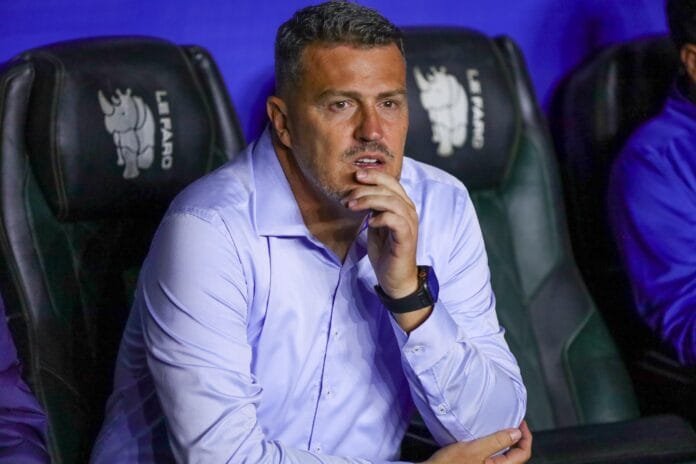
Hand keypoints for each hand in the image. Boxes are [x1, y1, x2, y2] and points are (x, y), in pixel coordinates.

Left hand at [344, 169, 418, 295]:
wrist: (396, 279)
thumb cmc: (386, 252)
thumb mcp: (376, 225)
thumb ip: (373, 209)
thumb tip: (358, 195)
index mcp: (402, 205)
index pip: (391, 182)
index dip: (375, 175)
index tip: (356, 176)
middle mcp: (409, 211)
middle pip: (388, 190)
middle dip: (365, 190)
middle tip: (347, 199)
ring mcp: (410, 224)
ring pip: (392, 202)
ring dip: (369, 201)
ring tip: (352, 207)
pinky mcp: (407, 237)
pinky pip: (396, 220)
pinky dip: (381, 218)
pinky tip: (369, 223)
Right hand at [424, 421, 531, 463]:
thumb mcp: (475, 449)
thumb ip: (497, 441)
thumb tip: (516, 433)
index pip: (523, 453)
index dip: (526, 437)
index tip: (520, 422)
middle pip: (516, 455)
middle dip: (518, 438)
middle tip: (514, 422)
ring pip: (506, 456)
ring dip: (507, 441)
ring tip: (503, 427)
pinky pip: (495, 456)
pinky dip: (496, 445)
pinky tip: (488, 437)